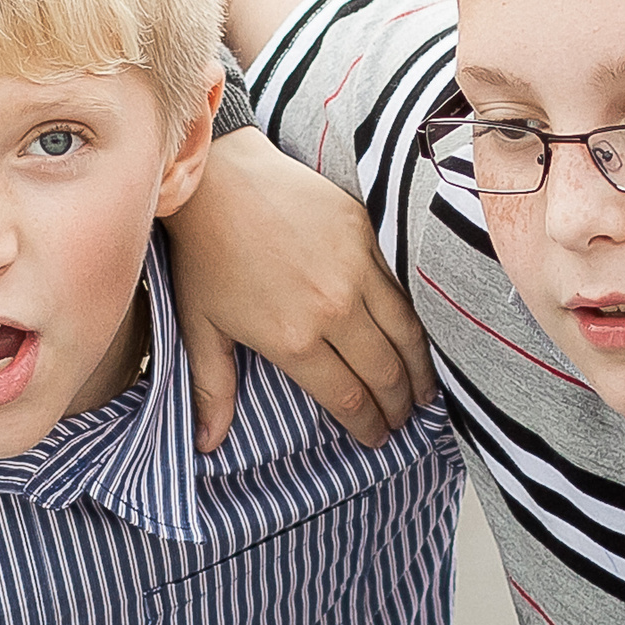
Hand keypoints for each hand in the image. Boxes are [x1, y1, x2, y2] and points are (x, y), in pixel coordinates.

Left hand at [167, 129, 435, 451]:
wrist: (219, 181)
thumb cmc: (206, 255)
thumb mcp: (200, 326)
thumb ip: (213, 389)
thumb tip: (207, 444)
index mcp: (293, 339)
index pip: (347, 399)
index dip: (367, 426)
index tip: (376, 439)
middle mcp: (333, 310)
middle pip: (384, 374)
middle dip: (398, 407)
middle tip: (403, 421)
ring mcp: (356, 270)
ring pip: (406, 335)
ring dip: (420, 371)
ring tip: (424, 392)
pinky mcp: (368, 235)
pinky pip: (404, 291)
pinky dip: (418, 322)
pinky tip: (420, 340)